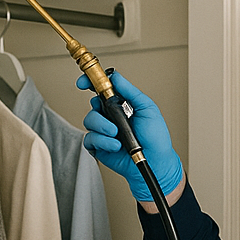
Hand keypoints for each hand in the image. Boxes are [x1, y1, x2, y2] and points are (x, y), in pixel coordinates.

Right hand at [79, 69, 184, 201]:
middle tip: (110, 113)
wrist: (155, 162)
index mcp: (122, 104)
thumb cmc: (155, 138)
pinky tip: (116, 145)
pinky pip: (90, 138)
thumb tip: (115, 77)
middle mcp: (111, 116)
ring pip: (89, 120)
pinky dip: (103, 141)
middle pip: (93, 104)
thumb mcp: (147, 108)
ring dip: (103, 127)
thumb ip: (130, 91)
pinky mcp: (99, 146)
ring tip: (117, 133)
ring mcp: (104, 131)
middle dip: (98, 108)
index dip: (90, 82)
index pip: (102, 89)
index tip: (84, 83)